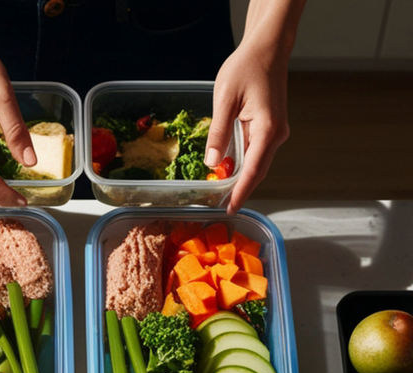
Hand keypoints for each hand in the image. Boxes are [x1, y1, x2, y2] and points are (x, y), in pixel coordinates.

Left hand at [205, 38, 290, 214]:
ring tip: (222, 192)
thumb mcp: (225, 100)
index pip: (253, 171)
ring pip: (257, 163)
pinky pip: (257, 152)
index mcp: (266, 130)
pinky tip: (229, 170)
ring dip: (242, 178)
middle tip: (223, 206)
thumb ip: (218, 133)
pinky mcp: (271, 127)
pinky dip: (244, 163)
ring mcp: (276, 131)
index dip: (241, 192)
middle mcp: (276, 134)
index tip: (230, 209)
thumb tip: (212, 163)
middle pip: (258, 171)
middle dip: (241, 190)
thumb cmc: (246, 68)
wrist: (267, 48)